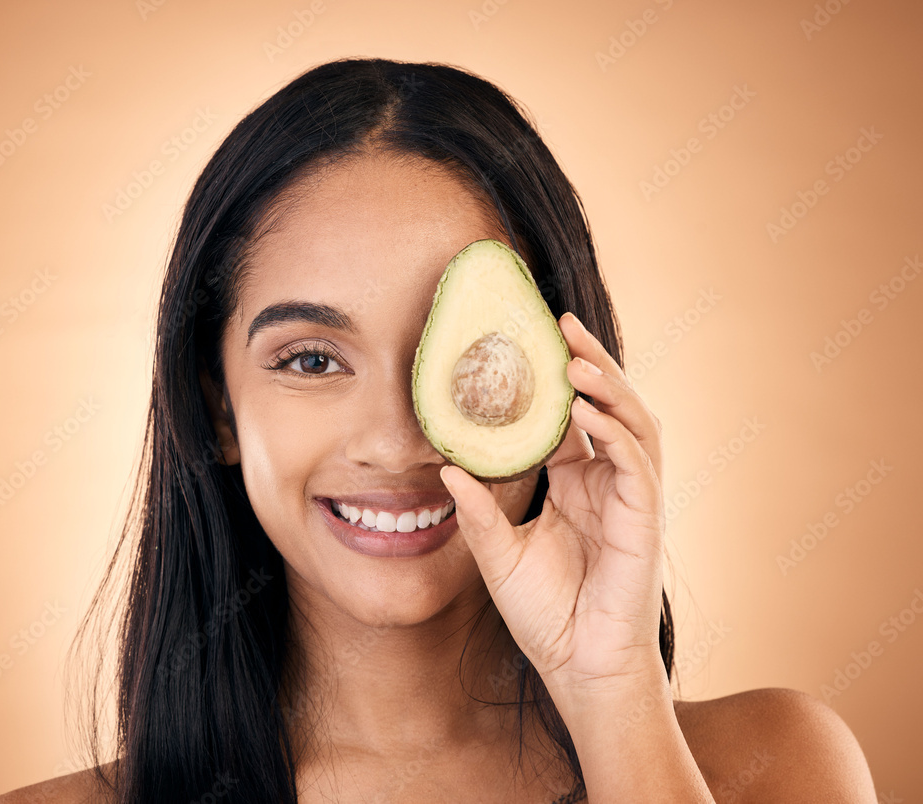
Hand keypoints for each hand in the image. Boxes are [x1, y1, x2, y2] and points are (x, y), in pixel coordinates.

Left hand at [439, 311, 666, 693]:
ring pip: (631, 422)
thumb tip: (444, 468)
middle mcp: (606, 481)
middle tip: (560, 324)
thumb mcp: (499, 554)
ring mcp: (631, 497)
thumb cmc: (546, 613)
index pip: (569, 417)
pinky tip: (587, 411)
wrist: (579, 666)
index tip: (530, 340)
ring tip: (574, 356)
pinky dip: (615, 432)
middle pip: (607, 405)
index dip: (553, 379)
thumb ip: (478, 511)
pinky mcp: (645, 517)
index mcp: (576, 483)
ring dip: (607, 386)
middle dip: (588, 363)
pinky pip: (636, 462)